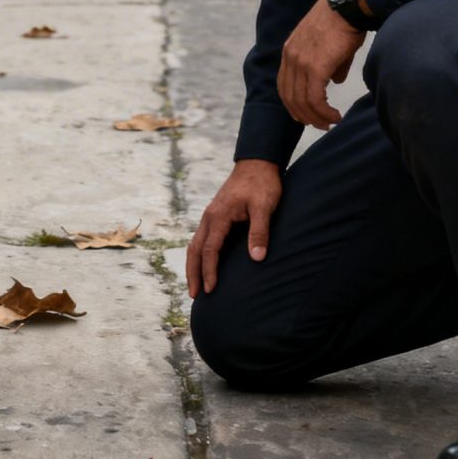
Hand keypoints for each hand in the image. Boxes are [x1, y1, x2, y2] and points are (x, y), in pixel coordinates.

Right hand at [186, 159, 281, 297]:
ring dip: (193, 265)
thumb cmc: (262, 184)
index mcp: (219, 216)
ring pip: (196, 244)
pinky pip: (202, 238)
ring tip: (195, 285)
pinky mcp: (216, 215)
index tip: (210, 290)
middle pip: (195, 249)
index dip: (209, 271)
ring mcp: (211, 215)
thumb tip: (257, 258)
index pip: (210, 250)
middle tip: (194, 296)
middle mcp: (210, 217)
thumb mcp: (264, 207)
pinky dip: (200, 254)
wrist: (257, 163)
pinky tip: (206, 263)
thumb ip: (259, 232)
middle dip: (193, 273)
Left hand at [277, 0, 366, 129]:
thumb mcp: (331, 45)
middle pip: (290, 97)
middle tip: (321, 125)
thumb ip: (331, 65)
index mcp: (290, 51)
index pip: (284, 85)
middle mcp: (290, 57)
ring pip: (303, 101)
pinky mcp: (316, 67)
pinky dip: (324, 112)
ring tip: (330, 122)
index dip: (293, 104)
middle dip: (305, 116)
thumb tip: (336, 81)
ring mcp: (301, 62)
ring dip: (317, 117)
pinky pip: (315, 98)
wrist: (347, 6)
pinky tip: (335, 115)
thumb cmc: (343, 22)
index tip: (305, 116)